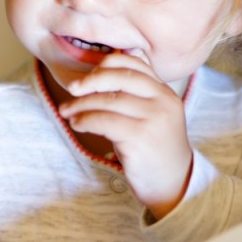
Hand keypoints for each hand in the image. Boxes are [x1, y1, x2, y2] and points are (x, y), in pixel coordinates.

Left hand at [57, 52, 192, 218]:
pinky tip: (77, 124)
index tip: (88, 76)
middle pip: (120, 78)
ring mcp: (153, 118)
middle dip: (90, 81)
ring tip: (68, 111)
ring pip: (109, 100)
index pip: (135, 64)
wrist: (173, 182)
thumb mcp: (152, 114)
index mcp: (165, 92)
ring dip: (82, 104)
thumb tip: (114, 59)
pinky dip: (85, 120)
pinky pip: (104, 121)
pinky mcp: (140, 137)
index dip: (107, 64)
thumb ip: (138, 90)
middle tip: (71, 90)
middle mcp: (163, 101)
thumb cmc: (154, 148)